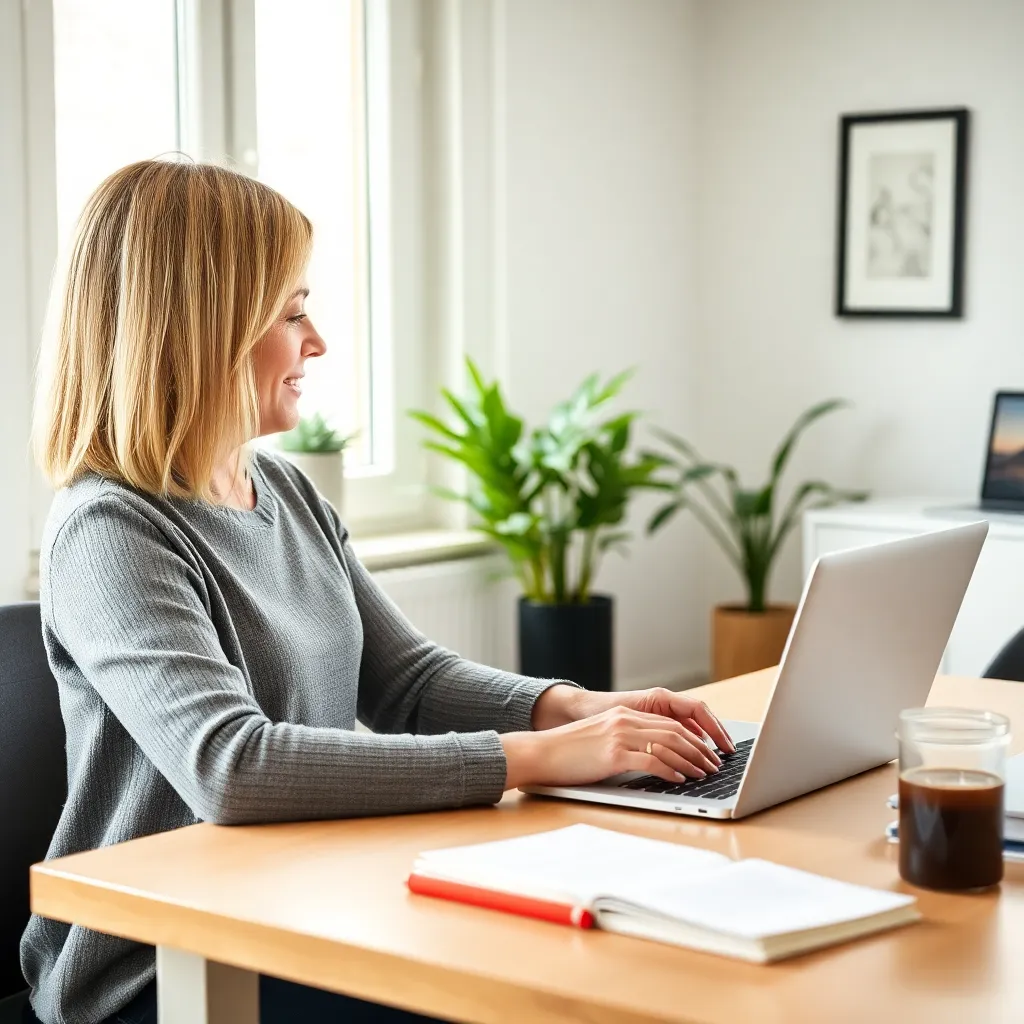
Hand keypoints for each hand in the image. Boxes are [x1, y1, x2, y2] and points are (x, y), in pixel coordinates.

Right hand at [501, 705, 724, 791]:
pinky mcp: (612, 754)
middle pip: (674, 732)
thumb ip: (625, 741)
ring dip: (691, 761)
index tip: (706, 752)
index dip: (692, 737)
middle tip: (713, 765)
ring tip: (703, 774)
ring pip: (667, 745)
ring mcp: (618, 736)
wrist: (541, 752)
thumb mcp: (601, 738)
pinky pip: (650, 761)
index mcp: (623, 714)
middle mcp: (624, 720)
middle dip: (698, 749)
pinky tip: (679, 779)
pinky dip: (670, 770)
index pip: (668, 722)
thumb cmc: (568, 752)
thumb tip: (654, 758)